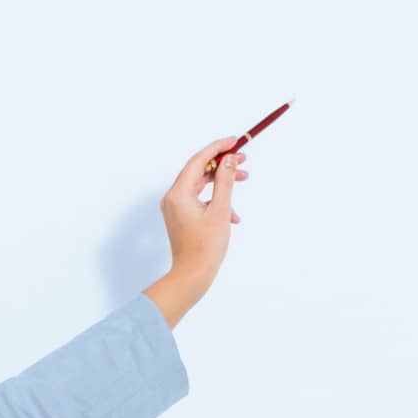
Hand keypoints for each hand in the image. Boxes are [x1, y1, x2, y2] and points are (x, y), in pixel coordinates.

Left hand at [145, 136, 250, 327]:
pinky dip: (216, 200)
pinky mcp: (181, 217)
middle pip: (199, 170)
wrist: (192, 275)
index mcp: (178, 193)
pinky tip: (233, 214)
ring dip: (222, 182)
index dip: (218, 148)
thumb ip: (225, 181)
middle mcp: (173, 197)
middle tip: (243, 159)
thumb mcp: (221, 211)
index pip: (198, 160)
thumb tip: (230, 160)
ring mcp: (176, 207)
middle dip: (222, 164)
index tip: (235, 141)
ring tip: (244, 179)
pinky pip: (200, 199)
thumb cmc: (205, 248)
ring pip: (201, 184)